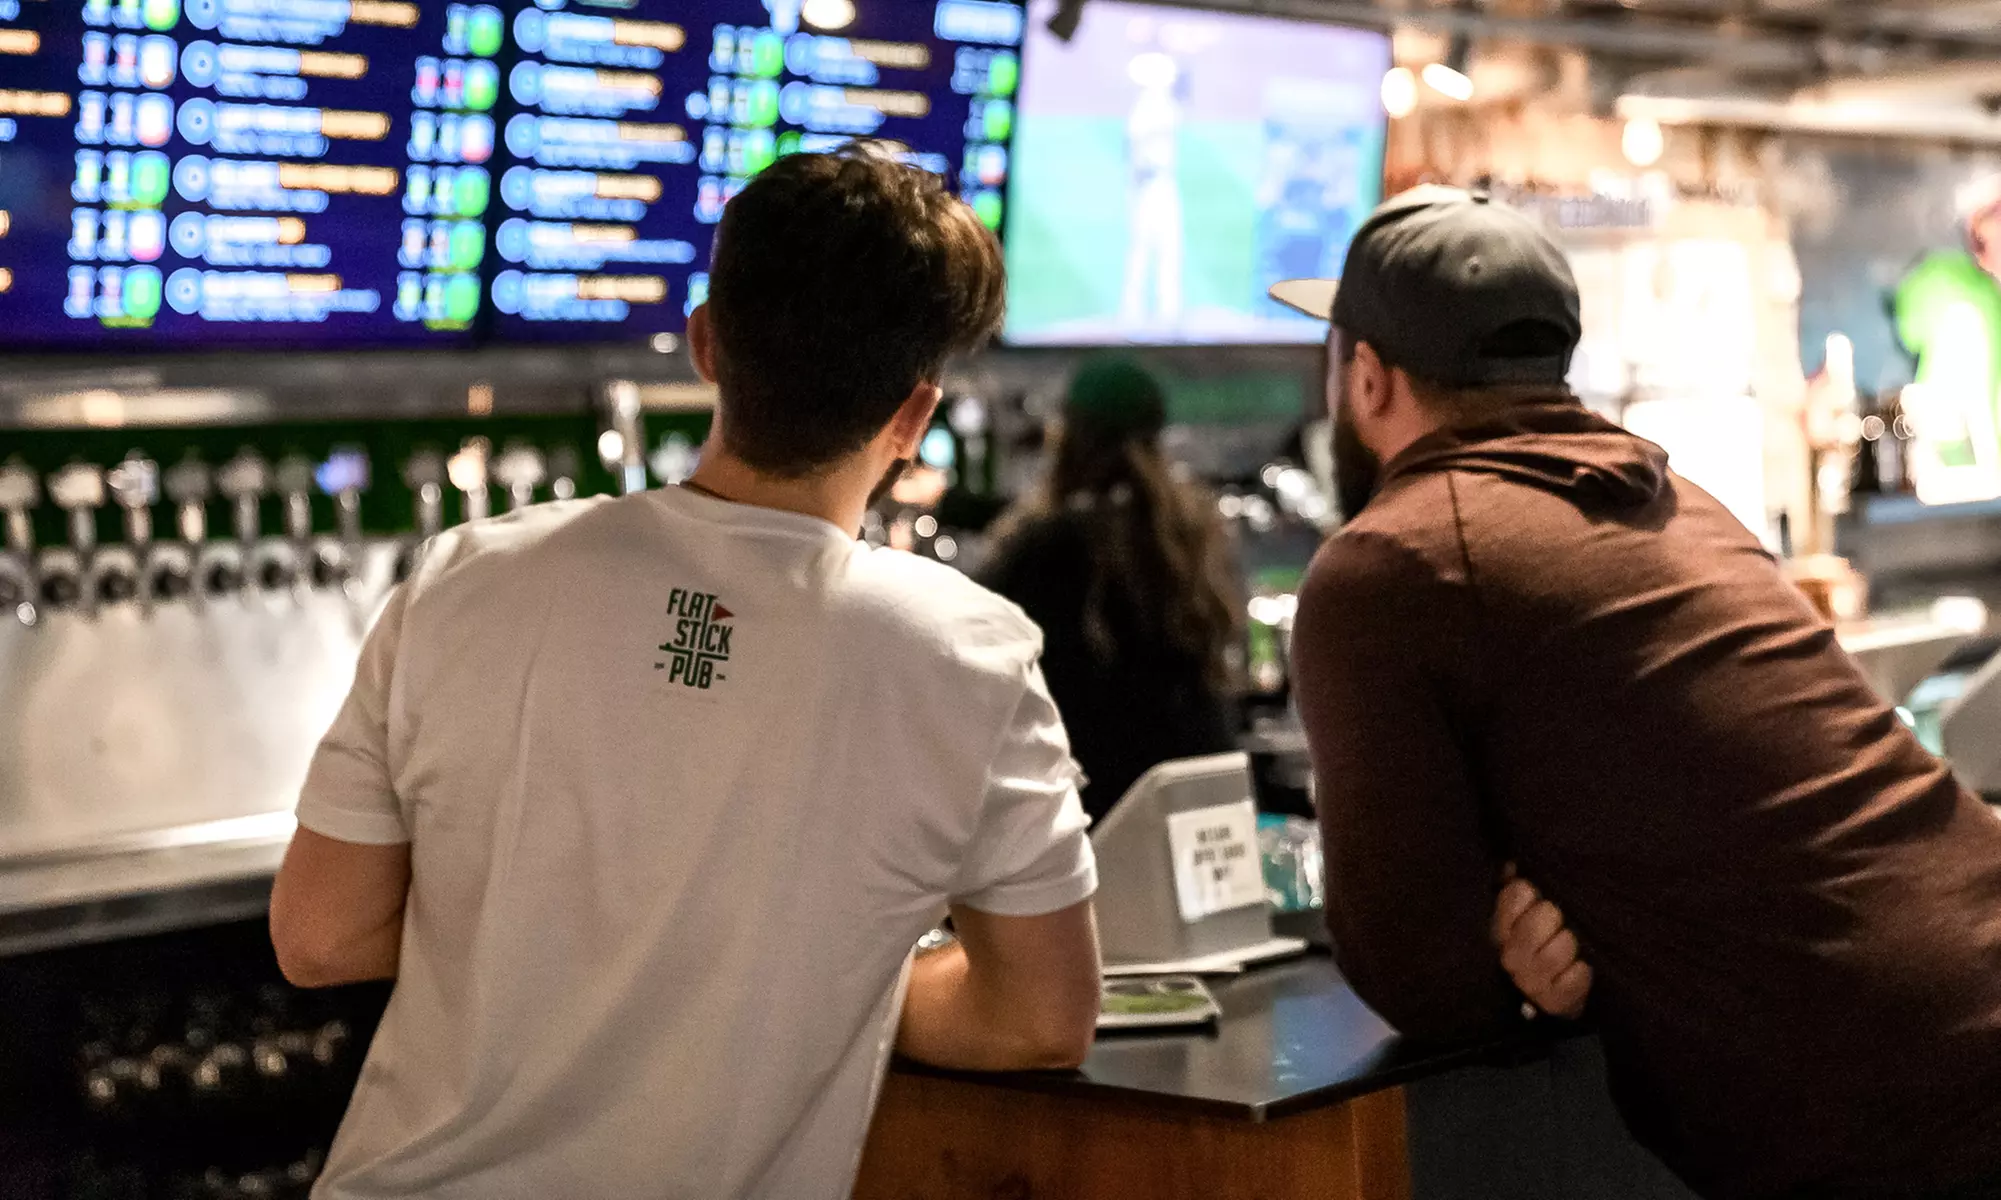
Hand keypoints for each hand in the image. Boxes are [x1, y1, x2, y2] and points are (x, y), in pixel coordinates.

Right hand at [1492, 866, 1591, 1019]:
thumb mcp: (1528, 909)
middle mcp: (1510, 955)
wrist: (1555, 990)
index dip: (1532, 892)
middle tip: (1562, 922)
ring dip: (1571, 944)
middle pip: (1539, 922)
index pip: (1517, 894)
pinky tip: (1580, 966)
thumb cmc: (1545, 937)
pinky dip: (1581, 971)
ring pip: (1557, 951)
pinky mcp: (1553, 1002)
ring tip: (1572, 944)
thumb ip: (1518, 882)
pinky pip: (1573, 979)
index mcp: (1501, 926)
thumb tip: (1514, 864)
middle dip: (1556, 918)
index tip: (1538, 898)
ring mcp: (1530, 981)